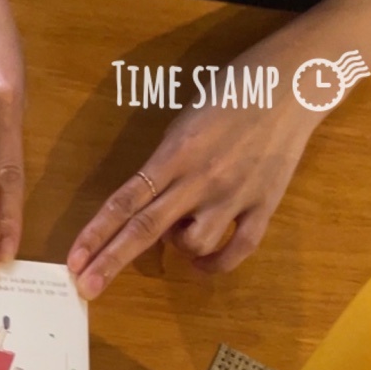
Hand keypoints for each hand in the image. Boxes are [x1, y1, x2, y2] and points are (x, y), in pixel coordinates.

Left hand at [66, 77, 317, 297]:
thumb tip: (141, 205)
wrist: (297, 80)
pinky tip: (201, 262)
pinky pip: (237, 250)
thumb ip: (161, 166)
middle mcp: (201, 179)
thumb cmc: (232, 92)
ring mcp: (234, 194)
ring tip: (181, 230)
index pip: (125, 201)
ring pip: (192, 244)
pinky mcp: (265, 204)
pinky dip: (215, 264)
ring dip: (176, 247)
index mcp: (175, 154)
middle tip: (86, 288)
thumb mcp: (184, 122)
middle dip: (111, 262)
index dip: (96, 234)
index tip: (73, 260)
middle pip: (146, 229)